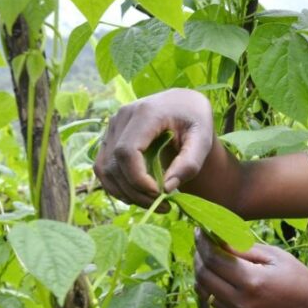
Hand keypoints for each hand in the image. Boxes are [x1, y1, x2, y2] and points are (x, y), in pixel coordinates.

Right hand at [94, 89, 213, 207]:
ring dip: (125, 192)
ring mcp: (112, 126)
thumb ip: (190, 163)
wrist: (183, 103)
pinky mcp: (109, 137)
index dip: (138, 178)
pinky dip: (117, 186)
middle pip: (114, 164)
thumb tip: (166, 189)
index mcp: (145, 112)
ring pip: (105, 169)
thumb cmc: (195, 119)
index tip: (159, 193)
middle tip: (162, 204)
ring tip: (153, 202)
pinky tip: (138, 195)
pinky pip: (103, 167)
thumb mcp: (203, 138)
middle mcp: (122, 116)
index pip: (127, 151)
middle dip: (135, 191)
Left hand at [194, 231, 307, 307]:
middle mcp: (239, 300)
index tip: (200, 228)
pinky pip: (212, 299)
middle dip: (198, 253)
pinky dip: (209, 283)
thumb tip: (218, 237)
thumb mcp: (275, 256)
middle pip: (204, 273)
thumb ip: (244, 248)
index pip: (214, 258)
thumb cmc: (299, 278)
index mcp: (252, 281)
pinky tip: (216, 271)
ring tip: (205, 253)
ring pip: (203, 288)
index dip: (203, 241)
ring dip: (200, 269)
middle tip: (201, 239)